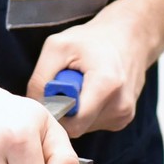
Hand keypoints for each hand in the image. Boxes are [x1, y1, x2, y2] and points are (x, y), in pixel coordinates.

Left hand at [23, 13, 153, 136]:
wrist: (129, 36)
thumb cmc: (92, 38)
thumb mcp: (57, 47)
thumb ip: (40, 79)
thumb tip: (34, 108)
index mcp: (106, 86)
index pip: (72, 124)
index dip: (56, 112)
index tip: (52, 94)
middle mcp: (120, 105)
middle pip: (78, 127)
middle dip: (65, 111)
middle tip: (65, 86)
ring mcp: (124, 115)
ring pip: (85, 127)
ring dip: (76, 111)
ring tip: (80, 85)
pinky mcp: (124, 118)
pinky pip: (95, 123)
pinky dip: (87, 111)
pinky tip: (90, 91)